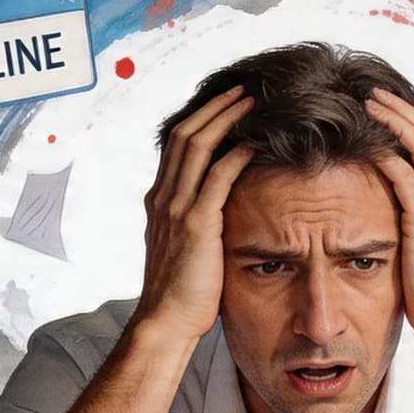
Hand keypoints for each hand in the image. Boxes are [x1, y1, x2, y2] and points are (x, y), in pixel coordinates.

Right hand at [131, 86, 255, 343]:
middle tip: (242, 90)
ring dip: (225, 119)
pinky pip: (216, 177)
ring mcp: (176, 209)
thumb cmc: (182, 292)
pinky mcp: (195, 225)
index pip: (177, 144)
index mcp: (159, 200)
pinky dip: (235, 154)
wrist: (165, 322)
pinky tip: (254, 142)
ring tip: (251, 102)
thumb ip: (196, 222)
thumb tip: (221, 208)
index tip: (225, 103)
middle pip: (184, 134)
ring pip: (197, 146)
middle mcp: (163, 197)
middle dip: (214, 107)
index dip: (200, 118)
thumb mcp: (183, 247)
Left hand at [365, 87, 413, 343]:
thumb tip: (387, 209)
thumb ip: (413, 221)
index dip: (412, 120)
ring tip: (367, 104)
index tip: (387, 106)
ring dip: (393, 120)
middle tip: (373, 93)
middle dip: (401, 108)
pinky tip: (367, 144)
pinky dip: (386, 154)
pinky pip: (405, 176)